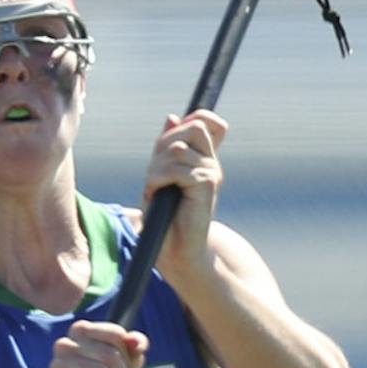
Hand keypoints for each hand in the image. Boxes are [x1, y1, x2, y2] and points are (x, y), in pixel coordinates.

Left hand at [143, 110, 226, 288]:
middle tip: (156, 174)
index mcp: (203, 159)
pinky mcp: (206, 186)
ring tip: (155, 189)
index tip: (167, 145)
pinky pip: (175, 169)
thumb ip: (167, 148)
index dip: (187, 121)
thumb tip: (171, 117)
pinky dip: (157, 181)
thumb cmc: (166, 217)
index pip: (204, 120)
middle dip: (164, 145)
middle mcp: (211, 163)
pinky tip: (156, 195)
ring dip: (157, 168)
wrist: (177, 251)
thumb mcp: (162, 175)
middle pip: (191, 127)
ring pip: (177, 148)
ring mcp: (211, 173)